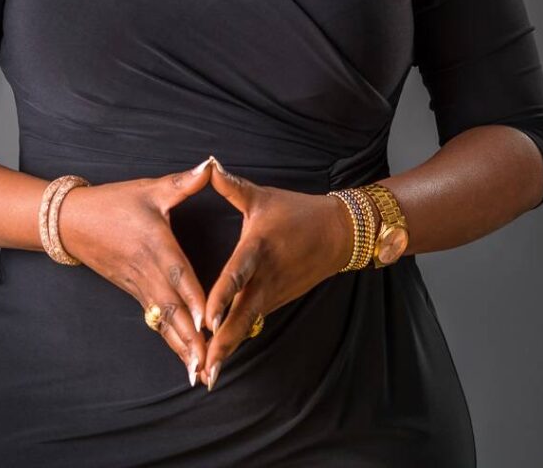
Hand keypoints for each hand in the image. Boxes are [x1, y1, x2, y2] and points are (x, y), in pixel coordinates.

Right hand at [57, 157, 216, 387]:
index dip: (192, 298)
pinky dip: (171, 340)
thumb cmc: (115, 202)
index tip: (207, 321)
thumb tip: (210, 165)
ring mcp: (139, 285)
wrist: (73, 221)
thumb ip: (184, 182)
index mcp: (155, 243)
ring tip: (200, 373)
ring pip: (164, 320)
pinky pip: (156, 320)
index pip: (177, 274)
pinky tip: (185, 360)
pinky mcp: (134, 293)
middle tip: (209, 364)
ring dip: (182, 347)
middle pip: (171, 308)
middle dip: (190, 337)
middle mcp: (147, 270)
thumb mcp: (150, 188)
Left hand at [197, 159, 352, 389]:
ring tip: (207, 376)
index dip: (222, 297)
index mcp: (258, 248)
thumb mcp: (262, 196)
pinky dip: (238, 340)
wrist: (338, 233)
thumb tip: (208, 165)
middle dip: (223, 344)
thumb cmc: (296, 212)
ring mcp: (273, 293)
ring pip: (248, 325)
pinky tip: (221, 360)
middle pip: (243, 316)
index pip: (237, 275)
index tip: (207, 320)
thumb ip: (231, 186)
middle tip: (203, 368)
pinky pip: (254, 322)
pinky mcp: (277, 301)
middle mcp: (266, 277)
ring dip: (229, 348)